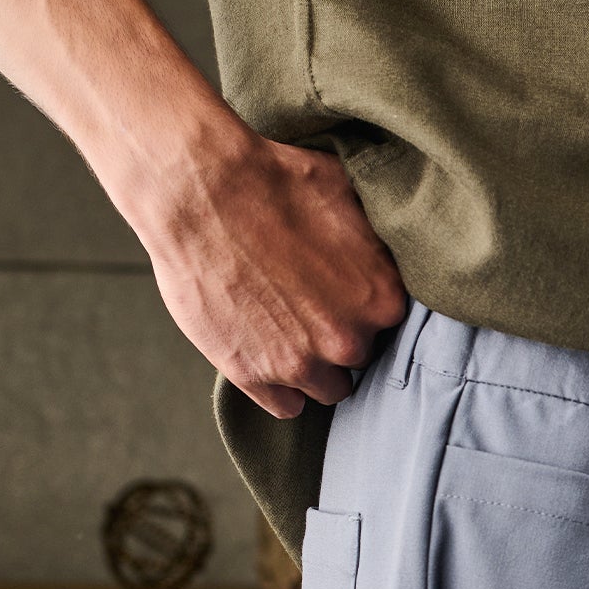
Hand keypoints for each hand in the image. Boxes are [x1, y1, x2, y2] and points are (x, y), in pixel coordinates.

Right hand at [141, 129, 407, 418]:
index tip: (341, 294)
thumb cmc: (271, 181)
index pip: (388, 325)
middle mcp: (348, 341)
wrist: (199, 189)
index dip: (362, 307)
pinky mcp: (254, 377)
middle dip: (337, 334)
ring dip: (312, 367)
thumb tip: (388, 252)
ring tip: (287, 331)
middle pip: (357, 356)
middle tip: (307, 304)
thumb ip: (375, 242)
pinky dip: (278, 387)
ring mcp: (300, 365)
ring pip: (327, 388)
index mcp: (382, 300)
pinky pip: (286, 407)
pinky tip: (267, 354)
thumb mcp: (347, 195)